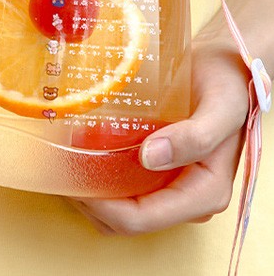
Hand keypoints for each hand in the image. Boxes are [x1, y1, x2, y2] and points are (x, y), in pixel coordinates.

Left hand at [68, 37, 249, 235]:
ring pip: (119, 208)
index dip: (102, 206)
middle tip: (61, 164)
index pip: (142, 218)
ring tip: (66, 156)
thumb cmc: (226, 85)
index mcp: (204, 193)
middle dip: (89, 200)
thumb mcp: (220, 107)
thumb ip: (195, 136)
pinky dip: (99, 175)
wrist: (226, 68)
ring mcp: (170, 185)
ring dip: (90, 190)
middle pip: (125, 220)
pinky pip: (123, 185)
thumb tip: (150, 157)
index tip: (73, 176)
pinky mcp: (158, 169)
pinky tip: (82, 148)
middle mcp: (186, 197)